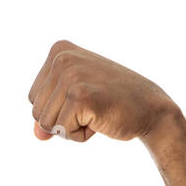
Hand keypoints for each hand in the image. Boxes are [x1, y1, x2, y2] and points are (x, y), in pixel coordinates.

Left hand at [27, 40, 176, 142]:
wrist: (152, 109)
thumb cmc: (113, 102)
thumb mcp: (75, 100)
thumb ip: (51, 114)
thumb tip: (37, 135)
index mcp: (59, 50)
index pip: (33, 97)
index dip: (58, 109)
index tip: (86, 97)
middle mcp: (62, 58)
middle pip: (36, 111)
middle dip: (63, 121)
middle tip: (93, 107)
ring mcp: (71, 76)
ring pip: (46, 124)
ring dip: (72, 128)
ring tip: (97, 112)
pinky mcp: (80, 96)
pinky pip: (62, 131)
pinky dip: (81, 135)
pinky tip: (101, 120)